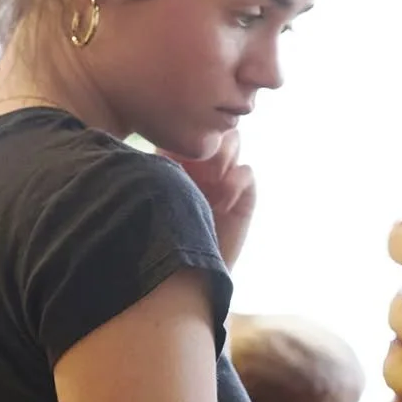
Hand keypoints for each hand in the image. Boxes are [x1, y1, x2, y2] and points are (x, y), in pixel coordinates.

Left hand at [167, 131, 255, 267]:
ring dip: (221, 156)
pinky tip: (221, 204)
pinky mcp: (243, 196)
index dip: (186, 131)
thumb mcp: (154, 192)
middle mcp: (201, 163)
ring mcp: (223, 177)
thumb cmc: (158, 234)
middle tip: (197, 164)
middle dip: (208, 139)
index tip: (176, 153)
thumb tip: (164, 143)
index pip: (188, 125)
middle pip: (213, 126)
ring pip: (233, 140)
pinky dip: (234, 184)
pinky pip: (246, 172)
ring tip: (210, 181)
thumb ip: (159, 165)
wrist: (183, 277)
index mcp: (175, 156)